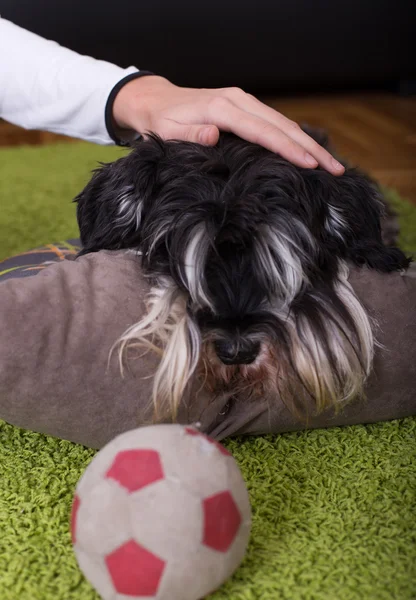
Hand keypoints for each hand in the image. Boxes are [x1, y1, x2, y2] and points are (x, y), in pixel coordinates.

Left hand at [112, 75, 344, 174]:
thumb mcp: (167, 131)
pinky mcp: (245, 108)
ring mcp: (244, 103)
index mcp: (222, 108)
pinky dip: (294, 138)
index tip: (310, 165)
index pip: (263, 131)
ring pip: (283, 123)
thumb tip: (214, 134)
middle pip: (282, 126)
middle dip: (311, 149)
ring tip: (331, 164)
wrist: (156, 100)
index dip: (288, 149)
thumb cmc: (161, 121)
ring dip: (308, 144)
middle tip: (336, 170)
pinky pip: (275, 124)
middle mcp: (239, 101)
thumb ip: (190, 134)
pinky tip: (308, 152)